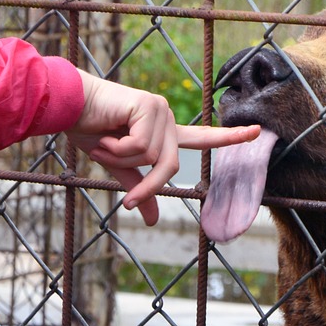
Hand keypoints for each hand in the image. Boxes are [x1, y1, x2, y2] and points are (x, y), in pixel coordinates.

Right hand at [66, 71, 260, 225]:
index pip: (202, 137)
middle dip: (147, 185)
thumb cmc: (90, 130)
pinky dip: (118, 148)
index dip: (230, 137)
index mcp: (164, 131)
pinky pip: (141, 146)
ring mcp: (160, 110)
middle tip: (129, 203)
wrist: (68, 107)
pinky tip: (105, 132)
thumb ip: (139, 188)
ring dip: (121, 157)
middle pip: (169, 166)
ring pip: (153, 157)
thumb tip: (153, 219)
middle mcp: (167, 118)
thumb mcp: (118, 166)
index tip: (258, 133)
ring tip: (104, 140)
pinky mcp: (149, 107)